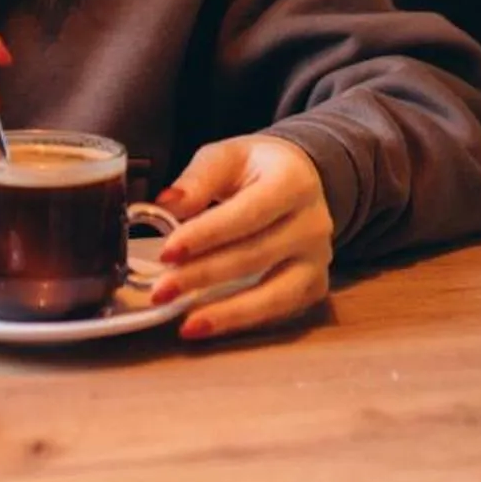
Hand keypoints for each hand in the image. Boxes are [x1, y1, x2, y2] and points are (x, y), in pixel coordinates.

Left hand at [149, 136, 334, 340]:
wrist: (302, 180)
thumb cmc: (257, 168)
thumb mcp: (226, 156)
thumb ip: (198, 179)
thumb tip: (167, 205)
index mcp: (293, 181)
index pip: (247, 213)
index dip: (206, 235)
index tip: (167, 253)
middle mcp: (313, 223)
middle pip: (254, 256)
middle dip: (203, 276)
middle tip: (162, 291)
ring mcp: (318, 259)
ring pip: (273, 294)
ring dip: (226, 312)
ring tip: (186, 325)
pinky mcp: (314, 285)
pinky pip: (279, 311)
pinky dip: (243, 321)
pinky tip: (209, 325)